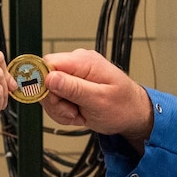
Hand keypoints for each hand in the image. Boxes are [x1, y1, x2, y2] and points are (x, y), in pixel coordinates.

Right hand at [40, 49, 154, 142]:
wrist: (133, 114)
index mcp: (84, 62)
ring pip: (48, 92)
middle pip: (45, 79)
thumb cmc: (123, 107)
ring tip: (78, 114)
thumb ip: (73, 88)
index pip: (48, 63)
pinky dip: (63, 111)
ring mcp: (74, 74)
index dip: (43, 82)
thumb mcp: (98, 100)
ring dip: (59, 109)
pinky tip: (78, 113)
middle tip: (73, 113)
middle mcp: (77, 64)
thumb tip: (50, 78)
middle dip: (54, 102)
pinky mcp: (72, 85)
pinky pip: (56, 98)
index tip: (51, 100)